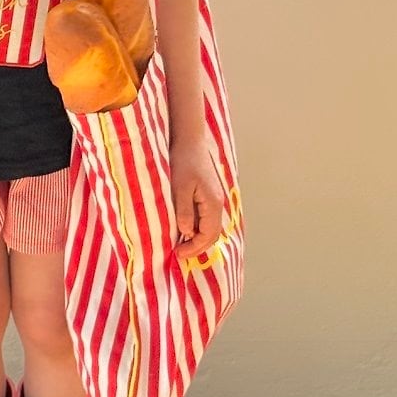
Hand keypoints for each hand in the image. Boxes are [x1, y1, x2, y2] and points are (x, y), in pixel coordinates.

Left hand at [169, 133, 224, 260]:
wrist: (189, 141)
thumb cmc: (183, 162)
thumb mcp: (179, 188)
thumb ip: (183, 211)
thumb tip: (186, 233)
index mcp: (213, 204)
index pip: (207, 235)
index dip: (194, 248)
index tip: (178, 255)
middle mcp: (218, 204)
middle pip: (212, 234)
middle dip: (197, 246)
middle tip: (179, 253)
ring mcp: (215, 198)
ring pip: (210, 226)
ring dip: (197, 237)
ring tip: (180, 243)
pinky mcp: (209, 194)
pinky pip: (206, 216)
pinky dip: (197, 226)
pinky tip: (184, 226)